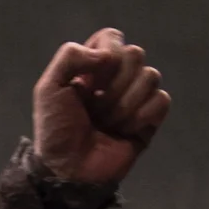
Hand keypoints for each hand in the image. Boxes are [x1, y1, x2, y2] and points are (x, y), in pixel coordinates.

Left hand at [33, 28, 170, 191]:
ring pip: (150, 76)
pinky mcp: (149, 119)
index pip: (113, 37)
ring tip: (106, 123)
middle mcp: (117, 76)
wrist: (67, 170)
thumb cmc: (55, 131)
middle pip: (135, 54)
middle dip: (112, 85)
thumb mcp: (48, 88)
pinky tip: (124, 131)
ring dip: (124, 104)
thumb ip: (70, 56)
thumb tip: (107, 55)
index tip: (88, 82)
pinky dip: (141, 116)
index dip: (105, 56)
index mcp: (94, 65)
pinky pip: (161, 101)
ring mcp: (135, 97)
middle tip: (95, 108)